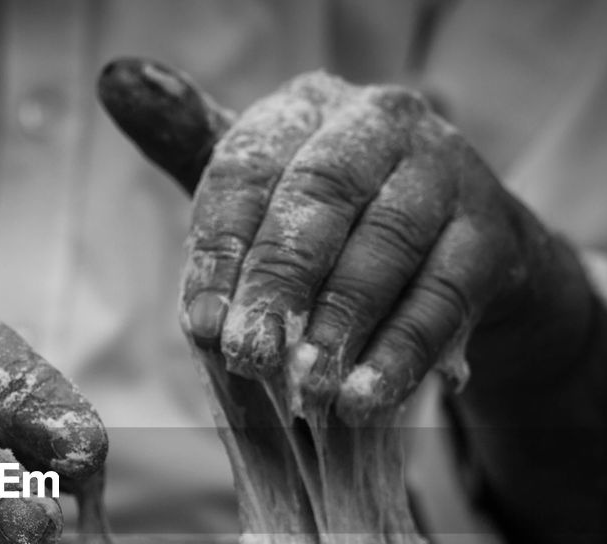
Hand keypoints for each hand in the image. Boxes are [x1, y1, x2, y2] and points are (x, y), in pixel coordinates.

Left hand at [98, 59, 606, 543]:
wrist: (454, 244)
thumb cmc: (332, 219)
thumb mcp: (262, 184)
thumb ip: (191, 148)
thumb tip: (114, 80)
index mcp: (309, 107)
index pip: (250, 168)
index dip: (220, 250)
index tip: (200, 327)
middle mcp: (382, 121)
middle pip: (321, 196)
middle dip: (279, 283)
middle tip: (248, 358)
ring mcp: (446, 172)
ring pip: (387, 247)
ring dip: (342, 325)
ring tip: (308, 392)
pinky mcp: (491, 235)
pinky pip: (444, 296)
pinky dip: (401, 353)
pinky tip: (364, 401)